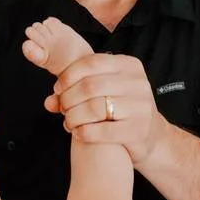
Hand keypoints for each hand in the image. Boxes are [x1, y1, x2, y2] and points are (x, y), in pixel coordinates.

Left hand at [45, 52, 163, 165]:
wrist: (150, 136)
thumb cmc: (122, 109)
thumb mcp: (106, 91)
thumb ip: (78, 89)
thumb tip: (49, 101)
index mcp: (130, 65)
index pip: (91, 63)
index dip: (68, 76)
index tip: (58, 89)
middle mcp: (138, 83)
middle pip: (90, 86)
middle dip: (69, 98)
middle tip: (62, 108)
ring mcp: (141, 107)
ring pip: (94, 108)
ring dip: (74, 117)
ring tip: (68, 122)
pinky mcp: (139, 130)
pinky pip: (102, 131)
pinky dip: (84, 132)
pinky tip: (78, 133)